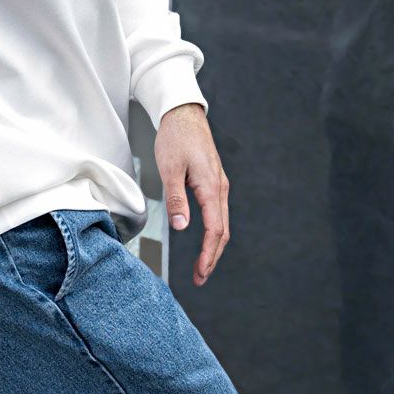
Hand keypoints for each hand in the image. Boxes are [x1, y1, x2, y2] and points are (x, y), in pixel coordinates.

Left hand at [155, 103, 229, 286]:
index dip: (208, 254)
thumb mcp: (170, 169)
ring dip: (213, 248)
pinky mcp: (212, 184)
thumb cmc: (175, 138)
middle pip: (222, 232)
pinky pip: (217, 214)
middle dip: (212, 257)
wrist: (183, 114)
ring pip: (221, 224)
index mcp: (211, 187)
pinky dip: (213, 233)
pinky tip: (205, 243)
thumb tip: (181, 227)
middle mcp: (219, 188)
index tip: (200, 273)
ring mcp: (218, 186)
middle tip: (200, 278)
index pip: (214, 230)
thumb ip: (176, 199)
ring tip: (202, 267)